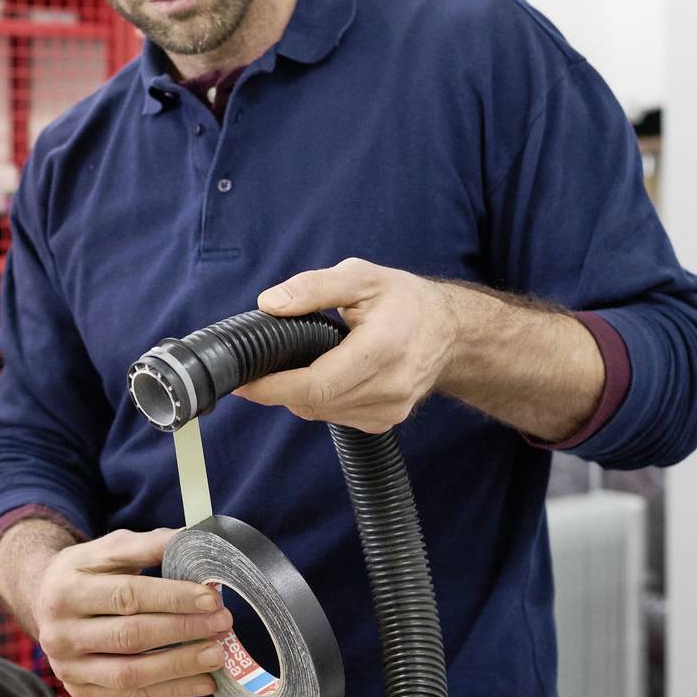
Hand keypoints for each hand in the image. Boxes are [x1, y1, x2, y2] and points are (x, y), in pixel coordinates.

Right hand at [28, 528, 231, 696]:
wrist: (43, 601)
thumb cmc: (86, 571)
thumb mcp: (109, 548)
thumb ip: (149, 545)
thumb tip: (196, 540)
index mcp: (66, 589)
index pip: (127, 595)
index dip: (172, 598)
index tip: (211, 598)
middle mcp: (60, 632)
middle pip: (130, 636)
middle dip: (182, 630)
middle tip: (222, 624)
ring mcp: (68, 666)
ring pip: (130, 672)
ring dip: (180, 665)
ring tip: (217, 654)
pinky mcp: (80, 689)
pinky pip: (131, 694)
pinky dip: (172, 689)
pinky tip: (204, 682)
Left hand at [236, 257, 467, 432]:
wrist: (451, 332)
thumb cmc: (404, 300)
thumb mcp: (360, 276)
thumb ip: (313, 287)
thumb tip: (270, 304)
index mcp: (384, 347)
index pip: (319, 383)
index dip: (275, 387)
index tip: (245, 381)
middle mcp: (391, 385)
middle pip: (316, 402)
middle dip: (278, 390)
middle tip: (255, 371)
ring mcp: (391, 408)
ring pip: (323, 413)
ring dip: (299, 395)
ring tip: (292, 366)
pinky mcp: (387, 420)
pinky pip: (338, 417)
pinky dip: (321, 400)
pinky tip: (323, 376)